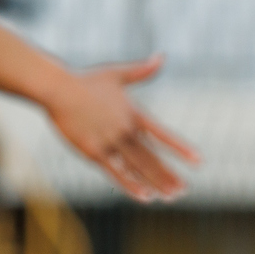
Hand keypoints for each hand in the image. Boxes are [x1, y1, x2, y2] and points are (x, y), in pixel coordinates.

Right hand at [42, 54, 199, 200]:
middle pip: (152, 157)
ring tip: (171, 196)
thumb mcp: (117, 73)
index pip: (163, 135)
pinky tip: (145, 196)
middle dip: (169, 175)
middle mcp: (126, 130)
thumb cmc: (85, 80)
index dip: (180, 149)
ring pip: (138, 167)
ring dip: (156, 182)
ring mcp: (110, 142)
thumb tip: (161, 57)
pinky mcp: (93, 151)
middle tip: (184, 190)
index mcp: (134, 114)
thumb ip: (142, 70)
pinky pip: (115, 172)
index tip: (198, 161)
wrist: (56, 88)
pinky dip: (131, 185)